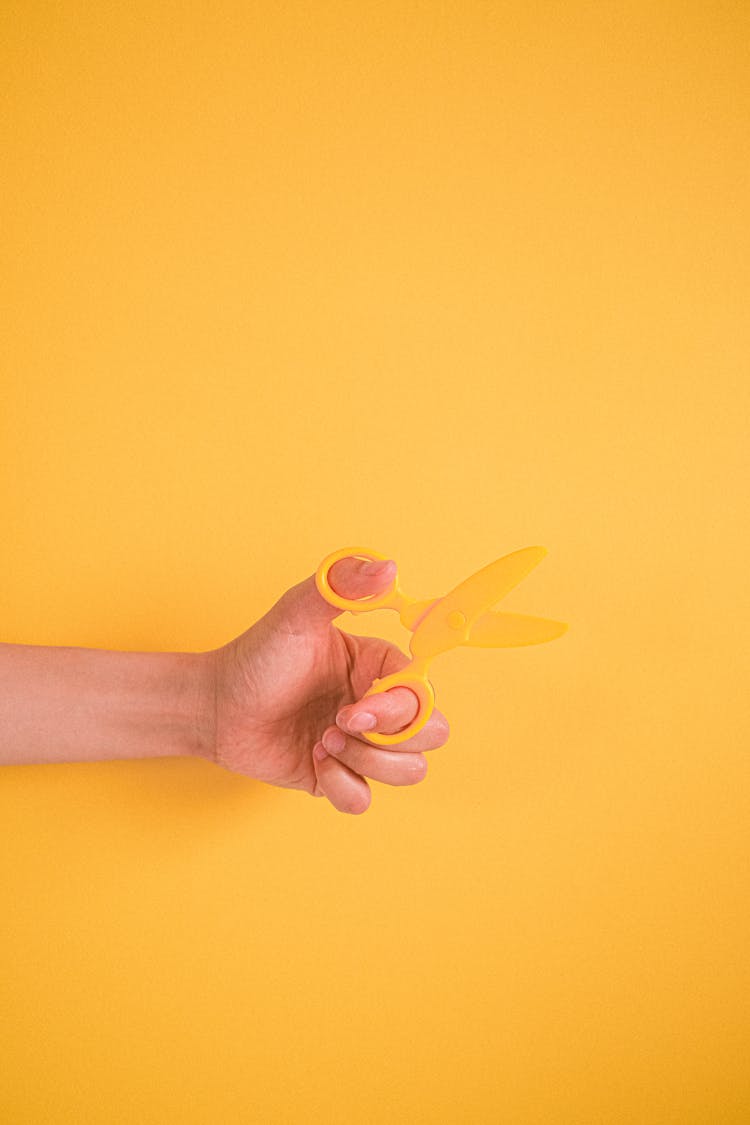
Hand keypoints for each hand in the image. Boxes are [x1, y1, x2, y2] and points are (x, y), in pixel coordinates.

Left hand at [207, 555, 449, 813]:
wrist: (214, 706)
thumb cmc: (258, 656)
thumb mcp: (297, 612)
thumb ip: (342, 584)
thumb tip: (389, 568)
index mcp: (379, 667)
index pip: (424, 693)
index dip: (400, 709)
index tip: (355, 707)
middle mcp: (378, 706)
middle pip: (431, 735)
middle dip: (390, 741)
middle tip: (338, 725)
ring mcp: (361, 744)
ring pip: (408, 772)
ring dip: (366, 763)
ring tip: (323, 742)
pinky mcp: (338, 777)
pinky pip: (364, 799)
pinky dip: (341, 786)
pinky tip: (314, 760)